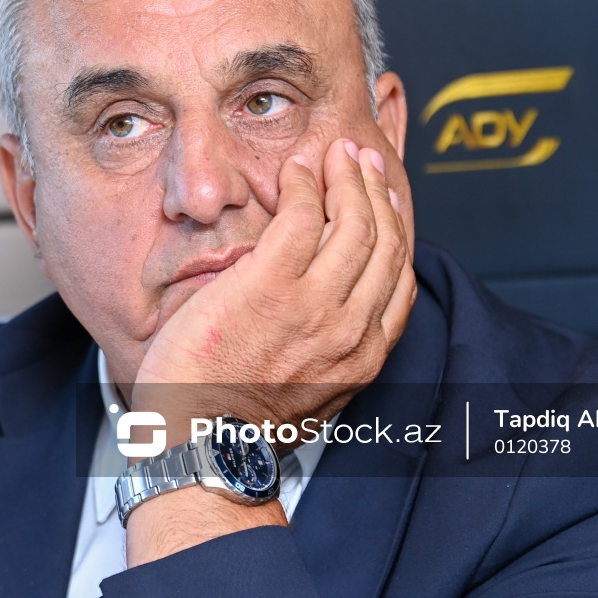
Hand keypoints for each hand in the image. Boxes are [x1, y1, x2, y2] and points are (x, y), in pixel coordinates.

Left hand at [130, 137, 415, 441]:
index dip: (395, 231)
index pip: (396, 278)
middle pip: (382, 240)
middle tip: (360, 162)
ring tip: (334, 155)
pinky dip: (304, 185)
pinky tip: (295, 171)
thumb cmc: (235, 425)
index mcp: (361, 356)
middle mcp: (349, 327)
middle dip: (375, 191)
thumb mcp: (308, 396)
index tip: (384, 203)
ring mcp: (313, 303)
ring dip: (346, 178)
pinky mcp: (270, 283)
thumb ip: (326, 353)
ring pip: (351, 221)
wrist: (201, 442)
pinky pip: (301, 215)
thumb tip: (321, 321)